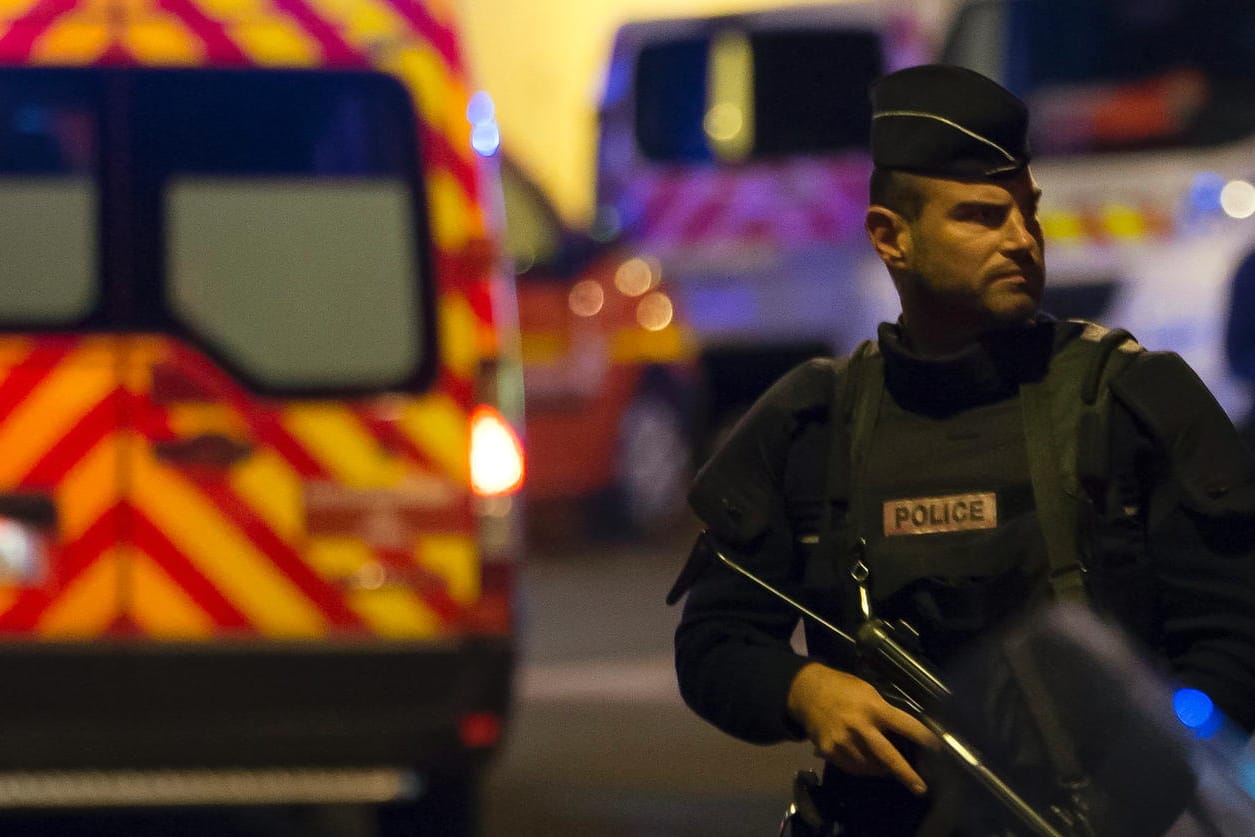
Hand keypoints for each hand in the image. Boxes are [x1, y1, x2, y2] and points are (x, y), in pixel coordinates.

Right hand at [786, 662, 938, 794]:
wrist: (806, 692)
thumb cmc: (842, 688)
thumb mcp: (867, 691)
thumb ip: (883, 711)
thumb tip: (901, 734)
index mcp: (873, 707)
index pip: (905, 725)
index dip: (924, 738)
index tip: (939, 749)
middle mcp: (859, 726)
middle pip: (888, 756)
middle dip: (906, 774)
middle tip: (921, 787)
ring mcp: (843, 741)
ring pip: (870, 767)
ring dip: (883, 769)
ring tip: (889, 768)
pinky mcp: (830, 751)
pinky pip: (853, 767)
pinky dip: (864, 768)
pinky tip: (868, 763)